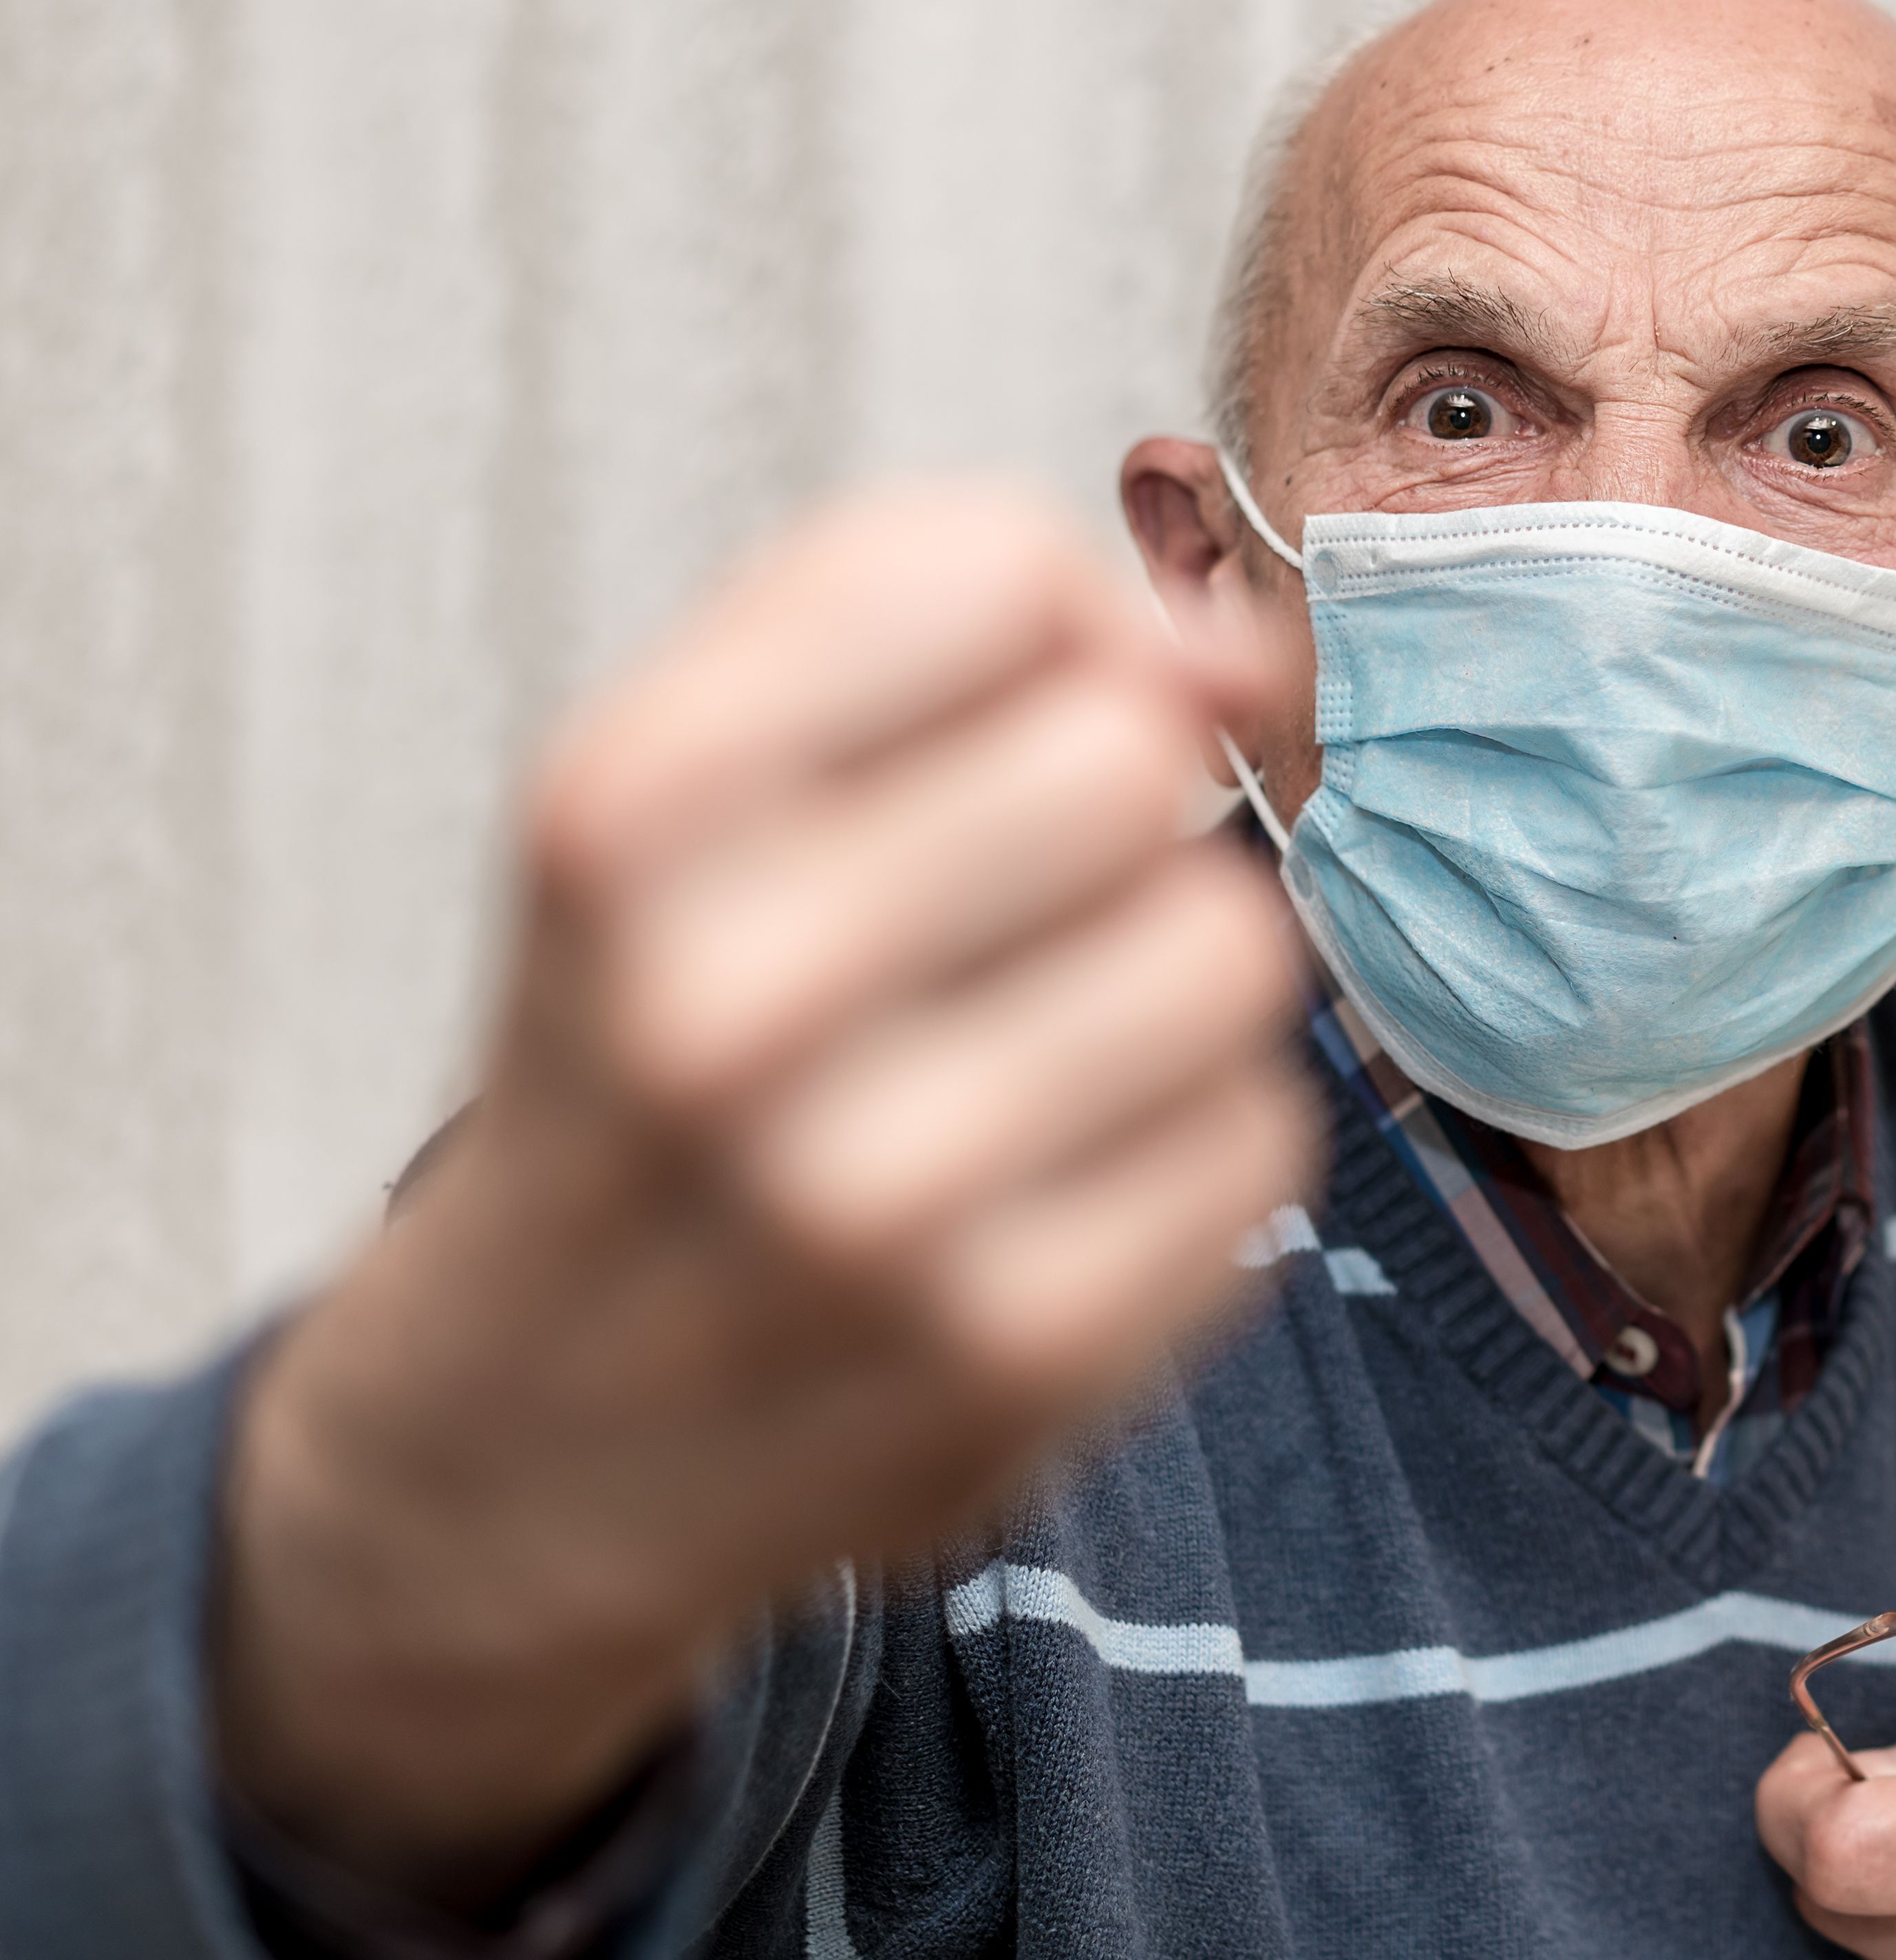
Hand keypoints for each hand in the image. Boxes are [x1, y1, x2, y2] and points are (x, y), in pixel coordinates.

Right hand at [211, 484, 1313, 1902]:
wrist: (506, 1451)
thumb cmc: (645, 1051)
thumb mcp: (675, 794)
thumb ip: (931, 630)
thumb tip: (1232, 650)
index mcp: (622, 814)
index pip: (993, 573)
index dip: (1052, 625)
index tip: (1000, 714)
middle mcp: (726, 1003)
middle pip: (1130, 758)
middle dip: (1116, 810)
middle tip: (1012, 915)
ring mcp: (873, 1201)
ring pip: (1231, 946)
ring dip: (1176, 979)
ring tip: (1042, 1048)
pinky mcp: (1013, 1356)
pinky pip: (1260, 1138)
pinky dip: (1198, 1144)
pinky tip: (1062, 1186)